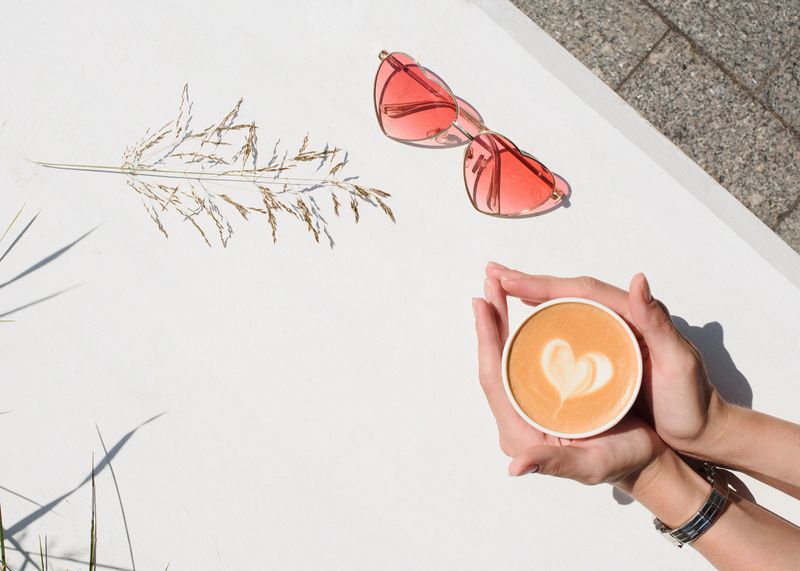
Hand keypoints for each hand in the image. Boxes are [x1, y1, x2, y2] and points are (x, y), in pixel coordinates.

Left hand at [473, 277, 664, 489]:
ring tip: (500, 288)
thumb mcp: (590, 465)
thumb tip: (516, 466)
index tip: (482, 303)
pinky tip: (526, 310)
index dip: (486, 340)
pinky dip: (521, 332)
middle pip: (496, 361)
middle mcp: (519, 417)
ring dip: (502, 322)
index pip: (493, 378)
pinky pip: (525, 359)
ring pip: (508, 356)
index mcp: (520, 431)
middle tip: (489, 281)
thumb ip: (554, 463)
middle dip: (491, 320)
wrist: (646, 464)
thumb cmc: (623, 464)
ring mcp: (530, 405)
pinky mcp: (545, 396)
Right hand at [484, 262, 729, 459]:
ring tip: (502, 288)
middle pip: (567, 293)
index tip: (509, 280)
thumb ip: (658, 322)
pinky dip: (546, 317)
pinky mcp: (606, 353)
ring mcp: (611, 335)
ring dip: (533, 295)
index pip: (580, 291)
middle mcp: (619, 318)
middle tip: (493, 273)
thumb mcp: (678, 362)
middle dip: (529, 282)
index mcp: (631, 315)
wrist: (704, 430)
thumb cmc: (691, 402)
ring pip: (565, 307)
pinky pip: (570, 327)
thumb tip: (638, 280)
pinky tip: (530, 319)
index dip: (543, 284)